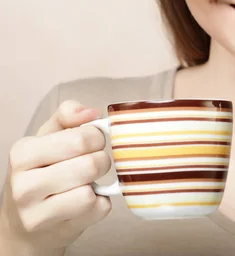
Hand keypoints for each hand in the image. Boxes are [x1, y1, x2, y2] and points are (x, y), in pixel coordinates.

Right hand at [0, 101, 111, 255]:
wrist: (25, 223)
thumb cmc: (42, 172)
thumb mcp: (47, 138)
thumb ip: (68, 116)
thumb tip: (92, 113)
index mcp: (23, 153)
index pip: (80, 138)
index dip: (97, 137)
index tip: (92, 141)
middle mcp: (24, 185)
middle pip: (91, 164)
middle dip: (101, 160)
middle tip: (94, 162)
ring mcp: (37, 213)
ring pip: (90, 192)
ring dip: (98, 184)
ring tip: (87, 182)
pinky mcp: (57, 232)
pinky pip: (99, 210)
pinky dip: (101, 203)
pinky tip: (86, 202)